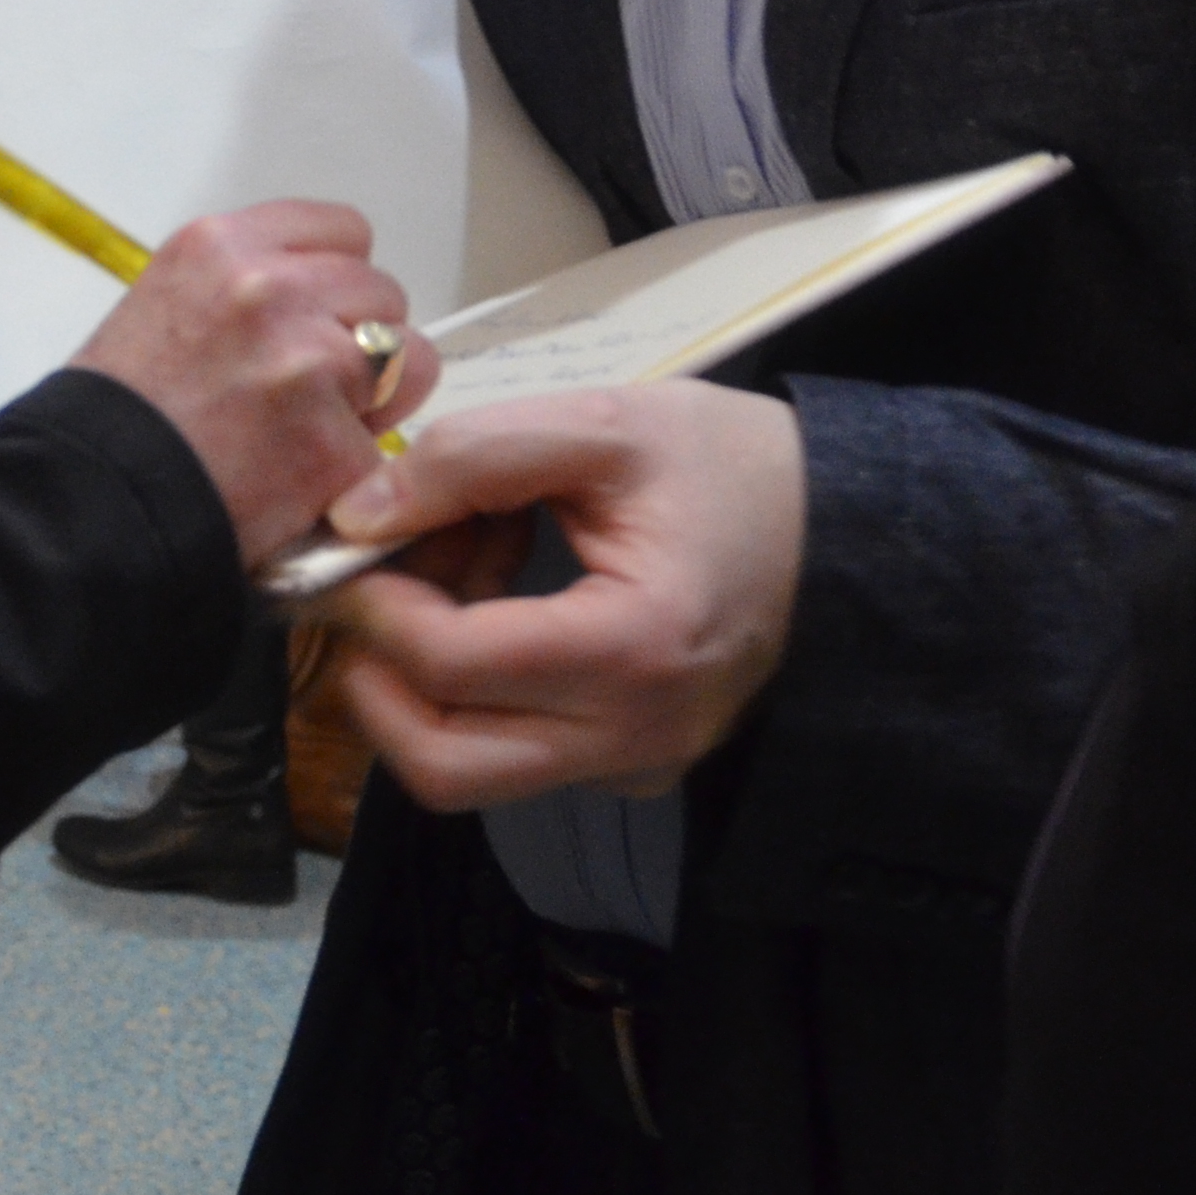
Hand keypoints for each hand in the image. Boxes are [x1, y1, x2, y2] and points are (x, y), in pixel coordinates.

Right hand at [68, 203, 431, 566]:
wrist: (86, 505)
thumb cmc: (113, 417)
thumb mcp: (164, 304)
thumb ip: (245, 287)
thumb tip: (320, 304)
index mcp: (223, 246)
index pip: (344, 230)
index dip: (338, 282)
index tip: (316, 321)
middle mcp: (272, 289)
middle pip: (383, 294)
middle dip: (360, 343)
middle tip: (310, 394)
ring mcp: (310, 364)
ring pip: (409, 360)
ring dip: (375, 400)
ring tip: (311, 435)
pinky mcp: (333, 443)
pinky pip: (386, 450)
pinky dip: (355, 474)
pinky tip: (300, 487)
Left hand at [315, 385, 806, 807]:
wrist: (841, 530)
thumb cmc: (731, 466)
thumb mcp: (605, 423)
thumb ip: (473, 456)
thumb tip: (354, 515)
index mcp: (633, 649)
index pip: (449, 666)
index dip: (375, 604)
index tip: (356, 537)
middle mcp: (632, 739)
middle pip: (439, 762)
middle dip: (377, 672)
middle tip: (379, 579)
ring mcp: (634, 768)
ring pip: (467, 771)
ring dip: (422, 684)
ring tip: (458, 566)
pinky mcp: (630, 771)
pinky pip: (515, 755)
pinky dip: (475, 690)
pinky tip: (503, 595)